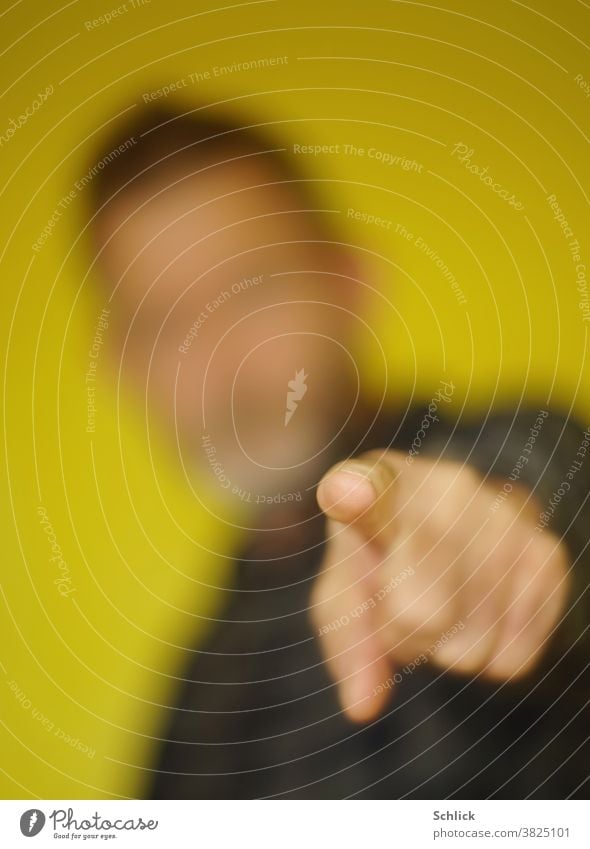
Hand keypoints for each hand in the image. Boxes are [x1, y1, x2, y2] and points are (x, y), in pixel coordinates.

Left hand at [310, 450, 569, 722]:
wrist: (453, 521)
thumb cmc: (385, 561)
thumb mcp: (347, 594)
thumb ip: (349, 643)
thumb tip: (363, 707)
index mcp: (380, 484)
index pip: (367, 486)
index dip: (354, 492)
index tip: (345, 491)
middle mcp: (446, 487)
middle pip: (420, 614)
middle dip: (406, 638)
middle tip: (406, 611)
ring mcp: (503, 516)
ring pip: (472, 646)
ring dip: (451, 649)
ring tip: (447, 605)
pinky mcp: (546, 552)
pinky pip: (514, 659)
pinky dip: (494, 658)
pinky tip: (483, 613)